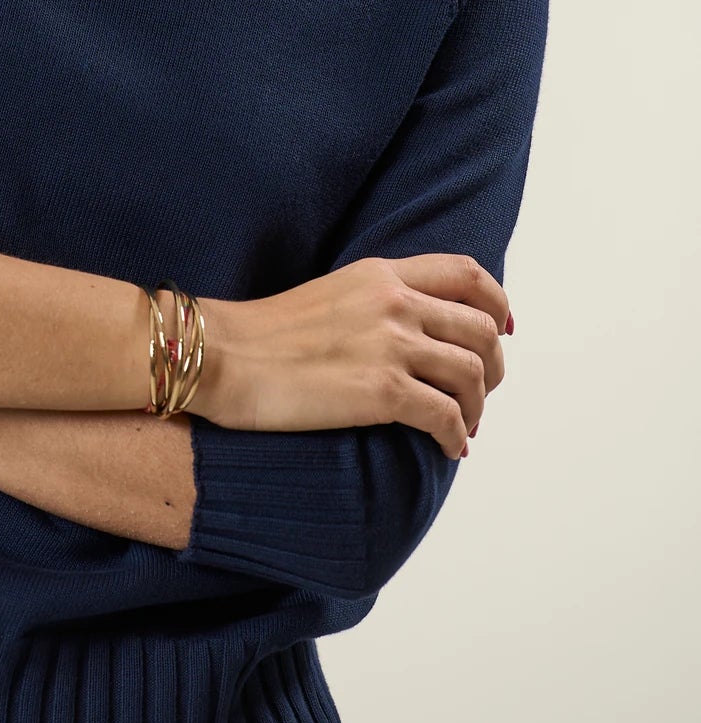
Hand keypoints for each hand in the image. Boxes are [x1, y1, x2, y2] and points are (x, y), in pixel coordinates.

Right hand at [194, 253, 510, 461]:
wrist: (221, 356)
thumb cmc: (262, 335)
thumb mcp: (330, 293)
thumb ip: (375, 301)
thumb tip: (410, 331)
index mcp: (381, 274)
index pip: (467, 275)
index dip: (497, 304)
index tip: (501, 331)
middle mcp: (395, 302)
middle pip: (481, 329)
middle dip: (493, 367)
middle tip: (480, 393)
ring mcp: (391, 345)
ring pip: (473, 374)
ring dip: (478, 407)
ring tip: (463, 426)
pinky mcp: (383, 391)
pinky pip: (447, 417)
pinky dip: (457, 436)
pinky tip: (449, 448)